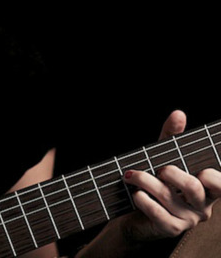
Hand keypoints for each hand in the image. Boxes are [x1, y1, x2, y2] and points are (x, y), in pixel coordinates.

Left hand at [120, 110, 220, 241]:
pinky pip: (157, 213)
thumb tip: (178, 114)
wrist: (135, 215)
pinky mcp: (170, 229)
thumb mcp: (164, 157)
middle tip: (158, 168)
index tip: (200, 170)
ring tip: (131, 175)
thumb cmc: (155, 183)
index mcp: (206, 189)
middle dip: (172, 173)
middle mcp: (201, 206)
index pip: (220, 183)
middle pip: (193, 188)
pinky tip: (135, 194)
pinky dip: (143, 200)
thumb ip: (172, 137)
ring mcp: (186, 220)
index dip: (213, 177)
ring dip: (145, 181)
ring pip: (169, 197)